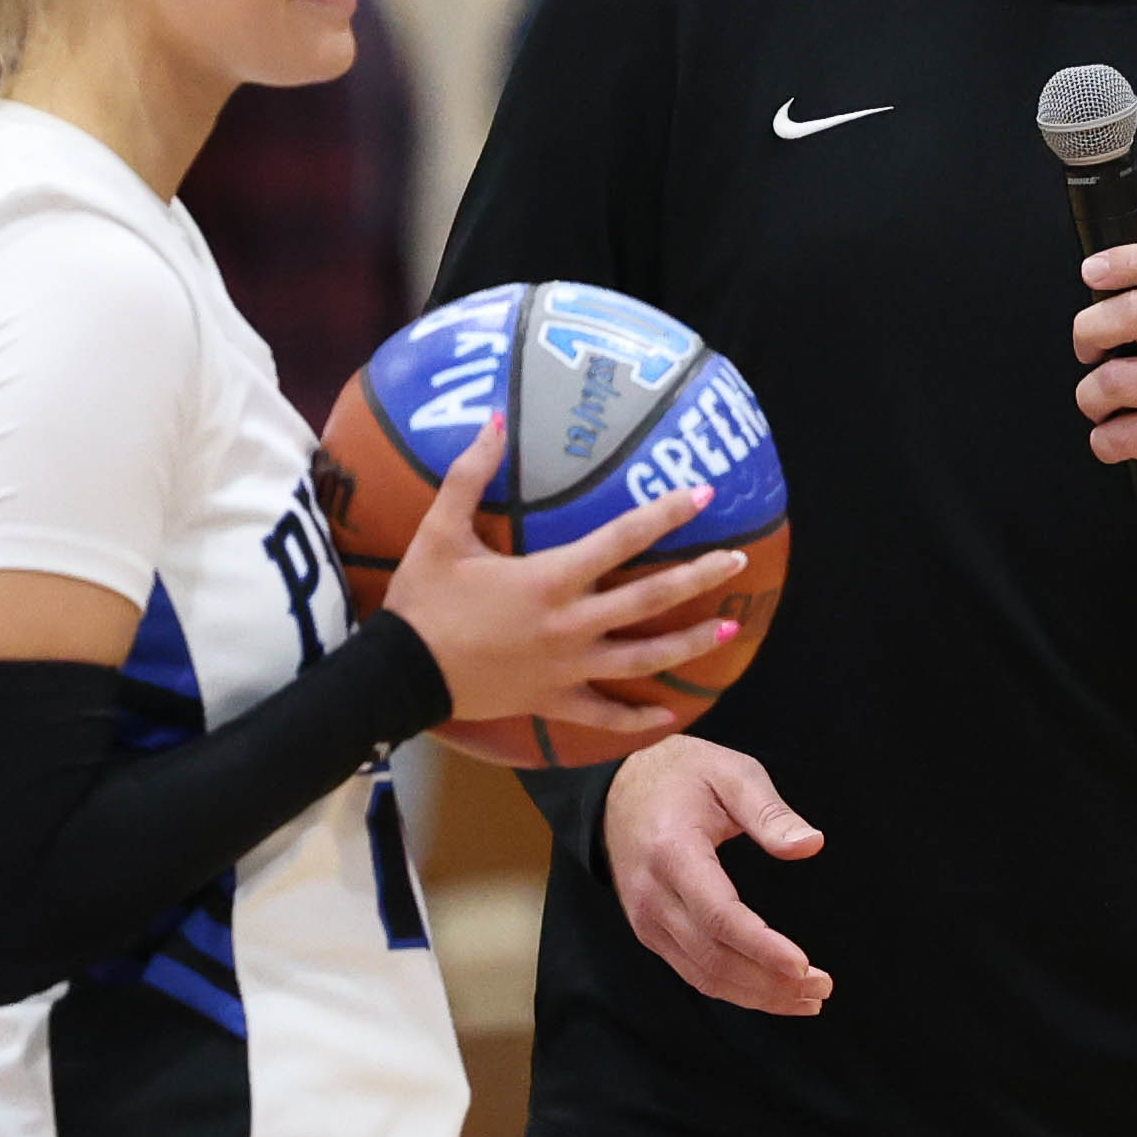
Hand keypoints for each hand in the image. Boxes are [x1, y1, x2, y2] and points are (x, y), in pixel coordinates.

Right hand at [379, 420, 740, 740]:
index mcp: (549, 578)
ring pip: (641, 658)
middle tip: (737, 559)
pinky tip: (668, 712)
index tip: (703, 493)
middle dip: (698, 578)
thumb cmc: (422, 601)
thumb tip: (495, 418)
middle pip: (648, 599)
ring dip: (687, 644)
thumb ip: (470, 473)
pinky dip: (638, 718)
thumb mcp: (441, 531)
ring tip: (728, 628)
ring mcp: (567, 667)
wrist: (399, 674)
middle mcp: (570, 624)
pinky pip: (605, 714)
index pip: (621, 538)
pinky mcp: (553, 701)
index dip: (665, 513)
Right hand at [598, 734, 829, 1018]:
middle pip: (713, 956)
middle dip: (771, 981)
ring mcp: (646, 919)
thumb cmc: (683, 776)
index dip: (762, 947)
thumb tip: (811, 845)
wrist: (618, 788)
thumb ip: (769, 812)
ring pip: (704, 975)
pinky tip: (771, 992)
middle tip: (823, 987)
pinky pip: (694, 972)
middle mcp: (652, 895)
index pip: (718, 915)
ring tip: (808, 999)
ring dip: (758, 995)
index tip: (804, 965)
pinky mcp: (650, 931)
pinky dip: (735, 990)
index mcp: (672, 852)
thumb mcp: (731, 774)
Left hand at [1074, 241, 1136, 551]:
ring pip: (1115, 378)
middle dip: (1088, 333)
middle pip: (1133, 312)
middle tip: (1088, 354)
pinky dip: (1105, 442)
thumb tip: (1101, 301)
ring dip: (1091, 398)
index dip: (1124, 260)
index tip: (1090, 272)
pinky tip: (1117, 442)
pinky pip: (1121, 432)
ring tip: (1104, 409)